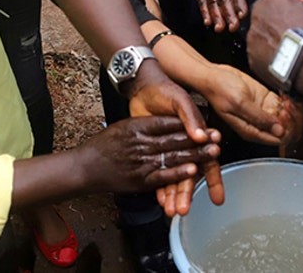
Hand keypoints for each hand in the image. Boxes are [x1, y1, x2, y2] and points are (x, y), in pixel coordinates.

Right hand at [76, 116, 220, 194]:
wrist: (85, 166)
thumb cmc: (104, 145)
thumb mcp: (123, 126)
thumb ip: (144, 124)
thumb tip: (165, 122)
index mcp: (137, 126)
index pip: (168, 123)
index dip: (189, 125)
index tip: (206, 125)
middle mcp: (140, 143)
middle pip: (175, 139)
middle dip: (199, 140)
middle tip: (217, 138)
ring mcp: (140, 161)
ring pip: (172, 157)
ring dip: (195, 155)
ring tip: (212, 153)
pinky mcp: (140, 179)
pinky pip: (162, 176)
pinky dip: (178, 173)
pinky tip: (192, 171)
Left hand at [127, 62, 222, 215]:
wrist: (144, 88)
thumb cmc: (167, 91)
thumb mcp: (180, 100)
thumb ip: (191, 118)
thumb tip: (202, 136)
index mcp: (197, 136)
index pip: (208, 162)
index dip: (213, 181)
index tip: (217, 198)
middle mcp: (185, 147)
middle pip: (189, 175)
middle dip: (187, 194)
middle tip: (184, 209)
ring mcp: (170, 152)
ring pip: (174, 178)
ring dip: (174, 195)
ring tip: (172, 210)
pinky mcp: (155, 153)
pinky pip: (158, 174)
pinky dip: (159, 187)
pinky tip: (159, 199)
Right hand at [201, 63, 300, 144]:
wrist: (214, 75)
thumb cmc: (220, 90)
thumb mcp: (239, 103)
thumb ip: (259, 118)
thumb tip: (279, 131)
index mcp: (251, 131)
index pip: (278, 139)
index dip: (286, 129)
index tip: (284, 115)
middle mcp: (259, 124)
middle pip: (285, 131)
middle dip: (291, 120)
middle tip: (287, 107)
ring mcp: (263, 112)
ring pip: (287, 119)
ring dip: (291, 111)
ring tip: (286, 101)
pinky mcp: (266, 101)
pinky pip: (283, 106)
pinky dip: (288, 102)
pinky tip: (285, 96)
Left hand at [246, 0, 302, 83]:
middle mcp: (260, 12)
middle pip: (263, 5)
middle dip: (274, 11)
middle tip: (289, 21)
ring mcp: (253, 34)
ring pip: (259, 28)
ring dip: (269, 32)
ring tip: (286, 43)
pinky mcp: (251, 55)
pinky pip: (257, 49)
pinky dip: (266, 52)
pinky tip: (280, 58)